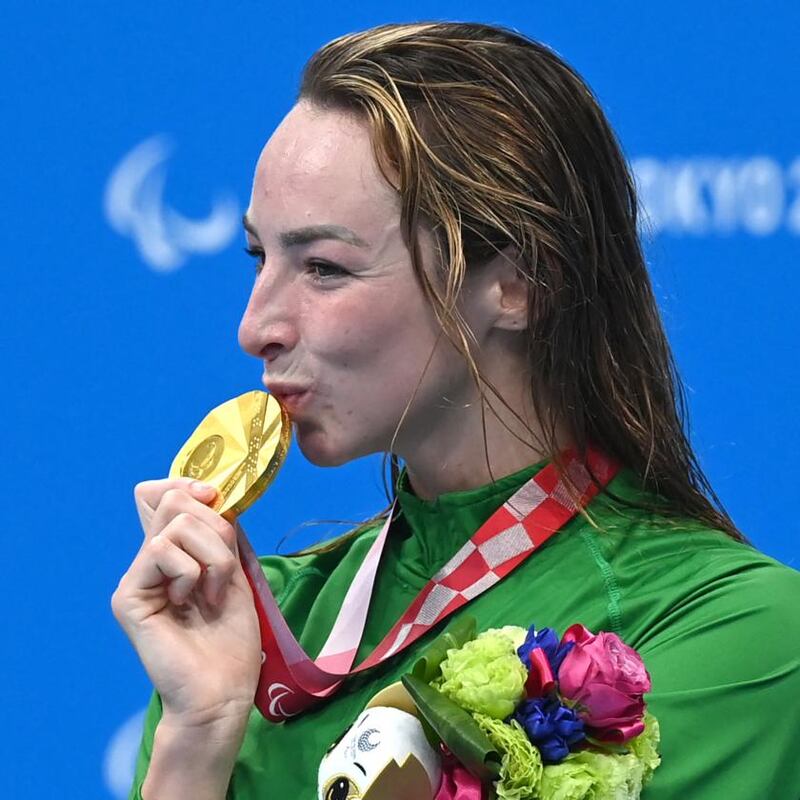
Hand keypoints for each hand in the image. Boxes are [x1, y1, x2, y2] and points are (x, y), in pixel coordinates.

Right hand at [112, 478, 261, 730]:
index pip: (159, 494)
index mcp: (173, 553)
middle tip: (224, 569)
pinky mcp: (128, 596)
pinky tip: (192, 602)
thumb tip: (209, 491)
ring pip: (175, 523)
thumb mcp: (234, 570)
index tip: (214, 497)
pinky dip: (192, 571)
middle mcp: (149, 560)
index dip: (186, 484)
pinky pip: (161, 550)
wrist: (223, 690)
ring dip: (212, 555)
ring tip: (213, 592)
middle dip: (215, 525)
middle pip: (172, 499)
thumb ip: (219, 533)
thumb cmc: (231, 637)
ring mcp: (136, 577)